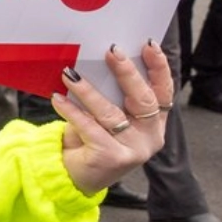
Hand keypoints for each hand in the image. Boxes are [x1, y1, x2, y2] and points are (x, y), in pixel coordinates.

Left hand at [56, 43, 174, 195]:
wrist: (70, 177)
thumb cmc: (89, 140)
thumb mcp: (106, 117)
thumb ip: (112, 97)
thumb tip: (99, 63)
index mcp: (154, 124)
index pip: (163, 92)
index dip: (158, 67)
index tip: (148, 45)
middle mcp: (150, 137)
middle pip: (142, 99)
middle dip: (126, 72)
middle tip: (111, 51)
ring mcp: (133, 150)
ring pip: (111, 113)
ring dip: (88, 91)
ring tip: (69, 74)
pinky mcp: (111, 157)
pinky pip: (89, 127)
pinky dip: (72, 111)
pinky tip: (58, 99)